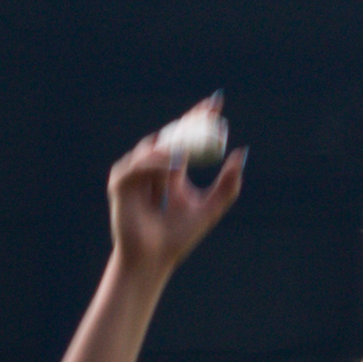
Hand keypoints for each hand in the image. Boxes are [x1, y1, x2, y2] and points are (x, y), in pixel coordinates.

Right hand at [104, 109, 245, 280]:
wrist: (154, 259)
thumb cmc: (178, 238)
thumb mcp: (210, 208)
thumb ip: (228, 186)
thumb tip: (242, 153)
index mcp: (171, 169)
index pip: (186, 137)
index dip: (199, 117)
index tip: (216, 102)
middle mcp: (153, 167)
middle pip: (171, 134)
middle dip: (190, 122)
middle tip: (208, 113)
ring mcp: (135, 173)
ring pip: (155, 146)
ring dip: (175, 145)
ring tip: (195, 147)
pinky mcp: (121, 183)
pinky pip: (138, 165)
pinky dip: (155, 163)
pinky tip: (173, 163)